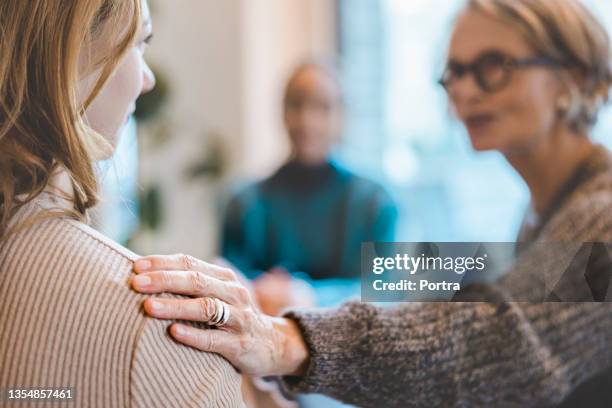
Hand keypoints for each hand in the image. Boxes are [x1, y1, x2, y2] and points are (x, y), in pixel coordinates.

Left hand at [131, 254, 309, 376]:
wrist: (271, 343)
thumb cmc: (234, 315)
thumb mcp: (219, 293)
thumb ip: (194, 281)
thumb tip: (152, 268)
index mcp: (224, 277)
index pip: (191, 263)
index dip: (163, 263)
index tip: (136, 266)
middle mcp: (233, 293)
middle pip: (196, 281)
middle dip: (164, 281)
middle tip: (137, 284)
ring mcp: (238, 318)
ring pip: (206, 308)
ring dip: (175, 307)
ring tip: (148, 307)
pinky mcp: (239, 343)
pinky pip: (214, 339)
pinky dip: (193, 335)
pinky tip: (173, 333)